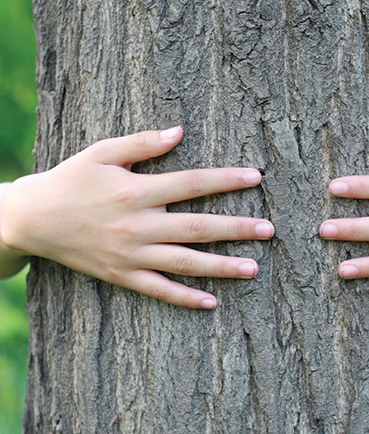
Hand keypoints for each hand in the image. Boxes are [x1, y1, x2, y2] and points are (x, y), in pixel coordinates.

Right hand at [0, 126, 273, 308]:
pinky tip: (212, 302)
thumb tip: (180, 131)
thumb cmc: (70, 179)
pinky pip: (159, 290)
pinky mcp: (122, 276)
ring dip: (222, 266)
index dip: (226, 180)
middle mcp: (138, 224)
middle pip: (198, 227)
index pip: (192, 183)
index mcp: (137, 190)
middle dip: (237, 228)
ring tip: (254, 268)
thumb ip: (142, 143)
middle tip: (270, 230)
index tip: (257, 177)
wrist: (32, 219)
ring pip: (185, 263)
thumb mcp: (102, 152)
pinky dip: (185, 298)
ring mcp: (131, 254)